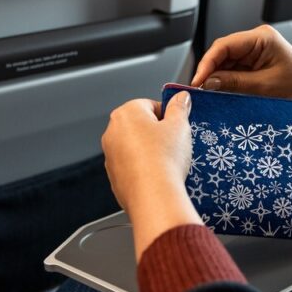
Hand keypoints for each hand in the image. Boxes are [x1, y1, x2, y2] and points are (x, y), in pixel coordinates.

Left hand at [101, 92, 201, 259]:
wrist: (153, 195)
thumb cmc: (164, 158)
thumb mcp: (179, 126)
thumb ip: (179, 107)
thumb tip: (181, 97)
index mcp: (127, 113)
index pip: (150, 104)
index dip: (168, 115)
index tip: (178, 125)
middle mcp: (113, 131)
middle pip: (141, 124)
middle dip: (157, 132)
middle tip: (174, 143)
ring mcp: (110, 154)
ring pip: (135, 145)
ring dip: (150, 149)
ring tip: (167, 160)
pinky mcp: (114, 175)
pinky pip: (132, 165)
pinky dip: (143, 166)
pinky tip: (158, 173)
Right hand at [191, 25, 291, 100]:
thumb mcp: (264, 87)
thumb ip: (234, 83)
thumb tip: (208, 82)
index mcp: (262, 37)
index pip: (224, 45)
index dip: (207, 63)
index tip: (198, 81)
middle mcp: (257, 39)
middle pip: (222, 52)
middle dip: (210, 71)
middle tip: (200, 91)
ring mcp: (256, 50)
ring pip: (226, 62)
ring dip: (217, 77)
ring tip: (209, 94)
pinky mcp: (255, 62)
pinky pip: (234, 69)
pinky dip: (226, 80)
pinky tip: (221, 92)